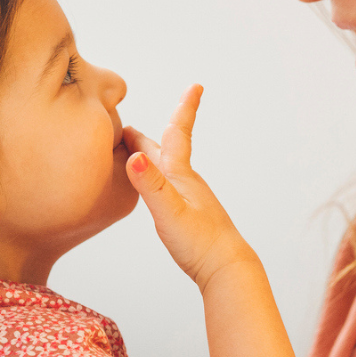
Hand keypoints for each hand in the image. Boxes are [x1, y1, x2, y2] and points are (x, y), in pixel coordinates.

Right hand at [124, 85, 258, 288]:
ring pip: (165, 170)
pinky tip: (153, 189)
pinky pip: (166, 188)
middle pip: (164, 151)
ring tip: (136, 151)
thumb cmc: (200, 244)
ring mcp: (189, 199)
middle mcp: (186, 183)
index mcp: (180, 177)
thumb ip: (150, 186)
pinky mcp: (188, 216)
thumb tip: (134, 156)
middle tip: (129, 124)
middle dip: (147, 135)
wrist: (226, 270)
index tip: (196, 86)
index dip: (185, 109)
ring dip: (150, 156)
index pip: (178, 135)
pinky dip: (154, 179)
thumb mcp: (169, 213)